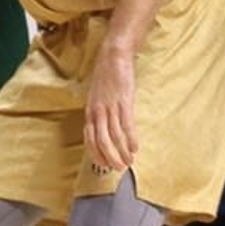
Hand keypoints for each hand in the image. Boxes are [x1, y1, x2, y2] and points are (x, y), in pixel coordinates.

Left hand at [84, 38, 137, 173]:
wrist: (113, 56)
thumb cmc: (106, 77)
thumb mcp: (96, 97)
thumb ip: (99, 113)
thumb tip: (104, 129)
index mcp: (90, 111)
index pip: (90, 139)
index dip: (97, 154)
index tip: (105, 164)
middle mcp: (98, 111)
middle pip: (101, 142)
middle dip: (110, 158)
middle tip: (119, 168)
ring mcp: (110, 107)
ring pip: (113, 136)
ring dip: (121, 152)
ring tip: (129, 162)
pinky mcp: (124, 101)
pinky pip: (126, 125)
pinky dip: (130, 139)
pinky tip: (134, 148)